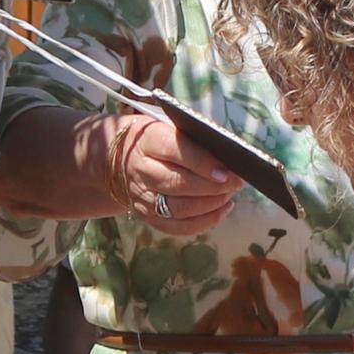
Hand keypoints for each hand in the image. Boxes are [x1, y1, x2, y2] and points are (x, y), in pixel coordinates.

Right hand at [106, 111, 238, 236]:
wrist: (116, 157)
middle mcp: (141, 170)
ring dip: (211, 205)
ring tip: (230, 195)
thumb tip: (230, 155)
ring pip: (179, 208)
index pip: (176, 151)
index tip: (227, 171)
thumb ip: (196, 140)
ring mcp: (142, 197)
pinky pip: (177, 226)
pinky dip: (204, 221)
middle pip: (178, 183)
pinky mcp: (146, 215)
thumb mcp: (169, 127)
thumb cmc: (156, 139)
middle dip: (213, 187)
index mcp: (148, 141)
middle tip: (237, 183)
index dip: (203, 163)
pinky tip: (222, 209)